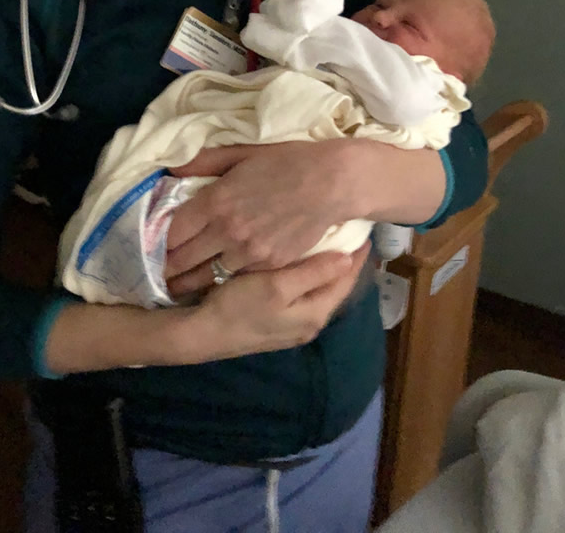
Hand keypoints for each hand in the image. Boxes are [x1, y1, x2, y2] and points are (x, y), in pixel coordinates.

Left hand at [164, 137, 444, 296]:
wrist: (333, 182)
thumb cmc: (288, 161)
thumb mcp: (242, 153)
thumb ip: (204, 161)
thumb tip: (171, 167)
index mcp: (216, 202)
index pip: (171, 232)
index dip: (153, 244)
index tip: (143, 251)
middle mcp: (227, 231)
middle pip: (182, 260)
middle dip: (163, 269)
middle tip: (151, 275)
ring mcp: (249, 252)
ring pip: (206, 276)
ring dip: (188, 282)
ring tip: (173, 287)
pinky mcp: (270, 265)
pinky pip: (235, 278)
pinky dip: (220, 283)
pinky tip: (210, 286)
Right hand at [187, 243, 370, 360]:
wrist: (201, 333)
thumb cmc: (238, 307)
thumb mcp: (276, 286)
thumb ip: (313, 273)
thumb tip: (348, 257)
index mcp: (315, 314)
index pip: (345, 281)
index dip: (356, 256)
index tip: (364, 231)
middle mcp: (309, 322)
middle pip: (334, 286)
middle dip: (342, 261)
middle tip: (346, 231)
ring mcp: (292, 324)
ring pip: (317, 289)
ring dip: (324, 267)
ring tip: (328, 240)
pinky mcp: (276, 320)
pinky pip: (301, 293)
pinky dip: (306, 274)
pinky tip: (298, 260)